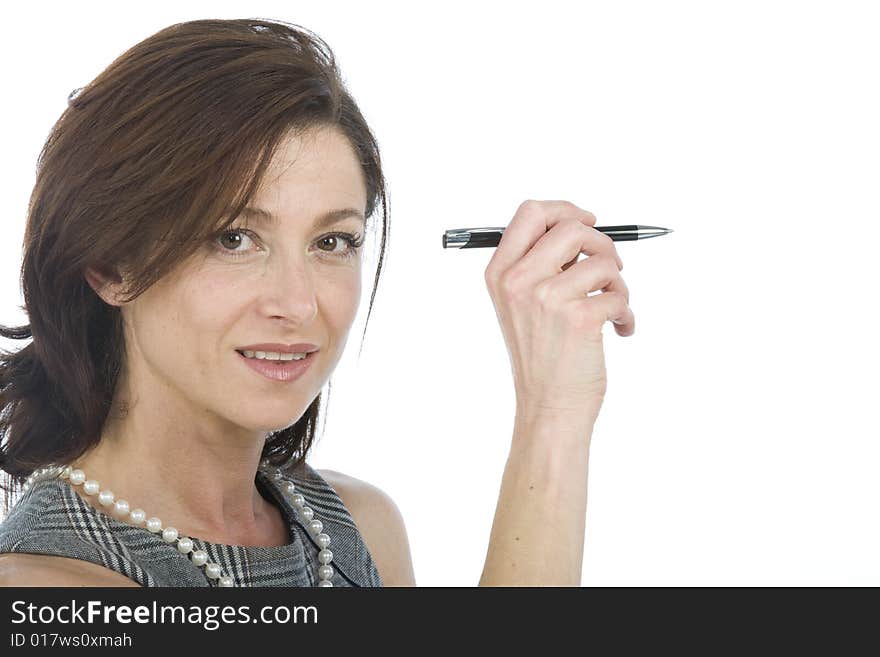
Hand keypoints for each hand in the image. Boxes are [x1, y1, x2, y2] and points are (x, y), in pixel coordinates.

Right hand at [483, 200, 634, 422]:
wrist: (548, 407)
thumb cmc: (541, 357)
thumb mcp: (519, 305)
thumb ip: (537, 265)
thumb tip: (580, 228)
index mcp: (500, 274)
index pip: (530, 214)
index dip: (565, 210)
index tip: (588, 222)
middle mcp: (518, 282)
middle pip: (571, 227)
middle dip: (601, 244)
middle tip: (609, 268)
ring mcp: (547, 299)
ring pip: (603, 261)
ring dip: (618, 283)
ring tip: (612, 307)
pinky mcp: (579, 318)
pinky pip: (620, 295)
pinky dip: (627, 313)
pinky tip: (619, 330)